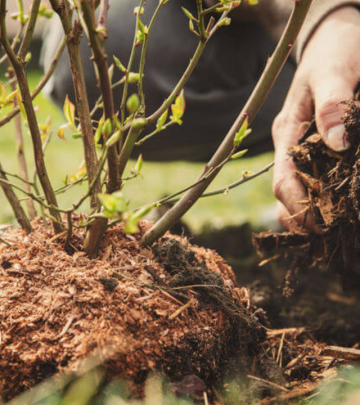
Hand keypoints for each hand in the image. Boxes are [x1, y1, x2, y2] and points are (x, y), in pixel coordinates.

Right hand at [272, 6, 359, 231]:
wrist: (334, 38)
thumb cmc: (334, 51)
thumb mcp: (333, 71)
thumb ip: (331, 105)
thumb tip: (337, 143)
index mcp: (287, 132)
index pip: (282, 180)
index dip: (297, 207)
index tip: (320, 225)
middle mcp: (291, 146)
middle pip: (285, 193)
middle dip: (302, 218)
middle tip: (328, 236)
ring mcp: (303, 148)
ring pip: (298, 190)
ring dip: (309, 214)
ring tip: (331, 231)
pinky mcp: (318, 148)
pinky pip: (314, 179)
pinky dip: (322, 199)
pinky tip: (338, 208)